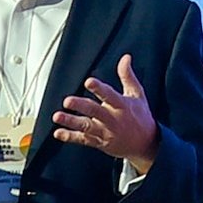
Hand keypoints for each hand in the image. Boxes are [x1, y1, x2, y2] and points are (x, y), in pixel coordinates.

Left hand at [52, 54, 158, 172]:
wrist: (146, 144)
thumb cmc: (140, 117)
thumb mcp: (137, 95)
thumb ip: (127, 76)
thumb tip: (125, 58)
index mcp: (122, 105)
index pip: (110, 95)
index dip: (99, 88)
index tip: (89, 82)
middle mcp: (112, 119)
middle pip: (95, 111)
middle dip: (80, 106)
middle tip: (67, 101)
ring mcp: (105, 132)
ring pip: (86, 126)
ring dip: (71, 121)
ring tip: (57, 116)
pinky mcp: (99, 142)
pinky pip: (83, 140)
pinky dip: (70, 137)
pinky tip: (58, 133)